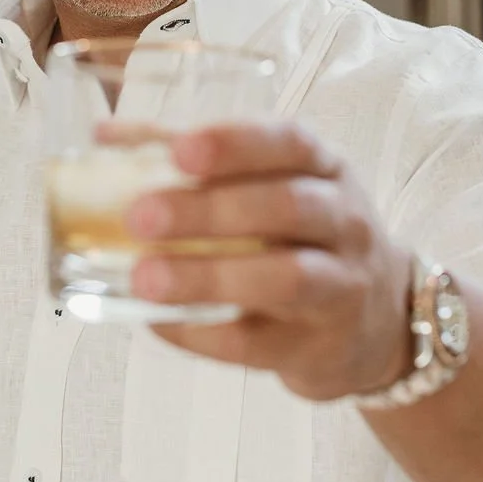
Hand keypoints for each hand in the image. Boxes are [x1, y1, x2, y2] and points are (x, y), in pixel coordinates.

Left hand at [125, 121, 413, 401]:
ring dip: (209, 277)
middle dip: (211, 211)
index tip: (181, 150)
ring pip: (285, 278)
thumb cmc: (302, 235)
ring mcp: (341, 287)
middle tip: (140, 216)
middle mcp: (345, 222)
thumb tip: (106, 134)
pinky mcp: (321, 348)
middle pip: (287, 207)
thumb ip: (196, 157)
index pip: (290, 143)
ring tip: (144, 278)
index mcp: (325, 169)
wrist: (376, 322)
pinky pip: (261, 344)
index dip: (236, 144)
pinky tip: (160, 322)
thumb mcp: (271, 184)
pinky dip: (204, 334)